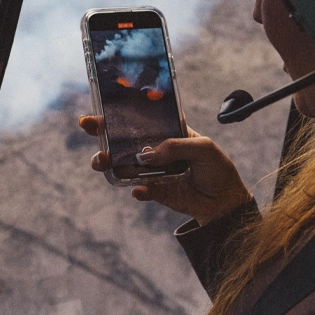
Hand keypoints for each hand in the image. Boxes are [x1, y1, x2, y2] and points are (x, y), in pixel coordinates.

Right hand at [78, 115, 252, 224]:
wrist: (225, 202)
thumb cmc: (217, 168)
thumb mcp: (203, 148)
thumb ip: (176, 147)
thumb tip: (146, 157)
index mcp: (166, 132)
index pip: (139, 120)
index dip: (117, 115)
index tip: (97, 112)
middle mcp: (154, 150)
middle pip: (122, 140)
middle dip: (102, 134)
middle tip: (89, 129)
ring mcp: (152, 172)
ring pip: (122, 165)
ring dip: (109, 163)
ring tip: (102, 162)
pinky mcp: (154, 192)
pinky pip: (139, 189)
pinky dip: (137, 190)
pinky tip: (140, 190)